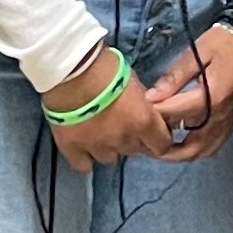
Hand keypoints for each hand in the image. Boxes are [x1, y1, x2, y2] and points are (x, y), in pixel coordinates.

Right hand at [41, 45, 163, 172]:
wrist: (71, 70)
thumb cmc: (106, 67)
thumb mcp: (133, 81)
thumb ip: (140, 103)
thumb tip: (142, 111)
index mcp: (144, 122)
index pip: (161, 145)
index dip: (157, 138)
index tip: (151, 130)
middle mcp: (124, 140)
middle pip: (134, 149)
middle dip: (131, 138)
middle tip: (119, 122)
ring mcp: (98, 147)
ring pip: (110, 158)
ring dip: (108, 147)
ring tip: (97, 130)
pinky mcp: (73, 149)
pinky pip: (83, 165)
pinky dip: (85, 158)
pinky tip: (82, 146)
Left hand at [146, 27, 232, 161]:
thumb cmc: (225, 42)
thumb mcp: (196, 53)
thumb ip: (174, 78)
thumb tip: (151, 97)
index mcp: (211, 98)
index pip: (175, 115)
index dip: (154, 115)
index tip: (138, 111)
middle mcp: (221, 117)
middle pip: (190, 147)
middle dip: (167, 148)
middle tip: (148, 139)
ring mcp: (229, 122)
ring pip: (203, 150)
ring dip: (182, 151)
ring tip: (164, 140)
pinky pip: (214, 144)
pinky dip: (197, 146)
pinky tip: (185, 135)